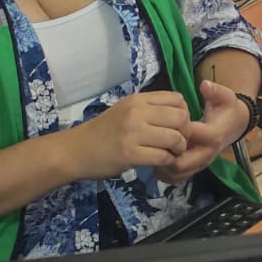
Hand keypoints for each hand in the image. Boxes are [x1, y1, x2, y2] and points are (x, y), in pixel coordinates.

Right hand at [72, 91, 190, 179]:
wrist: (76, 150)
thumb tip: (181, 113)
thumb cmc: (104, 131)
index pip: (177, 99)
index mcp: (137, 100)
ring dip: (178, 149)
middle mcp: (136, 113)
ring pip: (175, 138)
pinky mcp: (129, 154)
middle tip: (179, 143)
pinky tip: (160, 162)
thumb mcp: (126, 111)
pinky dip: (167, 161)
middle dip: (186, 133)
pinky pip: (163, 157)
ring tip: (171, 154)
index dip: (185, 113)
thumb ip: (151, 109)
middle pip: (181, 118)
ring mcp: (132, 133)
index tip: (179, 126)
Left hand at [160, 81, 250, 183]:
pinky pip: (175, 177)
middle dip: (162, 154)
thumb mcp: (225, 96)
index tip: (162, 123)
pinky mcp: (194, 169)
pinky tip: (156, 156)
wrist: (235, 125)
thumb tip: (204, 85)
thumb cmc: (227, 109)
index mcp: (212, 135)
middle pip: (179, 164)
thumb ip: (215, 91)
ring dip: (160, 165)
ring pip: (175, 174)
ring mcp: (200, 164)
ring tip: (150, 149)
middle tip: (149, 141)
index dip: (172, 133)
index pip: (188, 139)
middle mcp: (206, 154)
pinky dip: (163, 171)